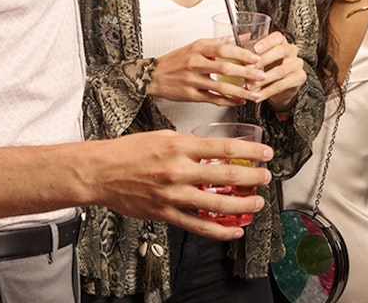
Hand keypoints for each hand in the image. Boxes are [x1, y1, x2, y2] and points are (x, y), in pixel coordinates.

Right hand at [89, 129, 273, 240]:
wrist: (100, 172)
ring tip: (257, 202)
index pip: (226, 148)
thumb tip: (217, 150)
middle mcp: (178, 171)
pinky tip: (234, 231)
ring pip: (217, 205)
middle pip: (227, 177)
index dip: (251, 151)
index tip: (266, 152)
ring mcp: (172, 195)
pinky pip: (198, 225)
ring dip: (243, 206)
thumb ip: (192, 144)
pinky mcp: (165, 213)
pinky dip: (220, 231)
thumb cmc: (129, 151)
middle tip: (267, 177)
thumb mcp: (164, 136)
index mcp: (180, 147)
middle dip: (253, 178)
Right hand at [147, 39, 256, 104]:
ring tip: (255, 94)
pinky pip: (213, 99)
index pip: (224, 49)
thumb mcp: (197, 45)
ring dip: (241, 91)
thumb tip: (244, 36)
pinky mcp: (190, 95)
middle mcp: (195, 63)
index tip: (256, 59)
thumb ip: (221, 41)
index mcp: (198, 48)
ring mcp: (193, 80)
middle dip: (247, 73)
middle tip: (262, 76)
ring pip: (221, 86)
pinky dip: (228, 101)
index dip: (242, 54)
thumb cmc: (177, 60)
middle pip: (225, 68)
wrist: (153, 76)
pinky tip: (239, 101)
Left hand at [249, 31, 305, 111]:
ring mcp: (297, 64)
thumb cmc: (267, 67)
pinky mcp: (300, 77)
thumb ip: (249, 54)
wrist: (280, 85)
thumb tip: (232, 51)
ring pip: (280, 71)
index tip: (254, 50)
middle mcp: (292, 50)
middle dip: (262, 61)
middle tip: (247, 69)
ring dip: (262, 80)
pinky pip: (282, 85)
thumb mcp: (258, 58)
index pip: (277, 37)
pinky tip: (257, 96)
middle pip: (280, 51)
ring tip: (249, 86)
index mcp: (281, 41)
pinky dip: (267, 92)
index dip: (266, 42)